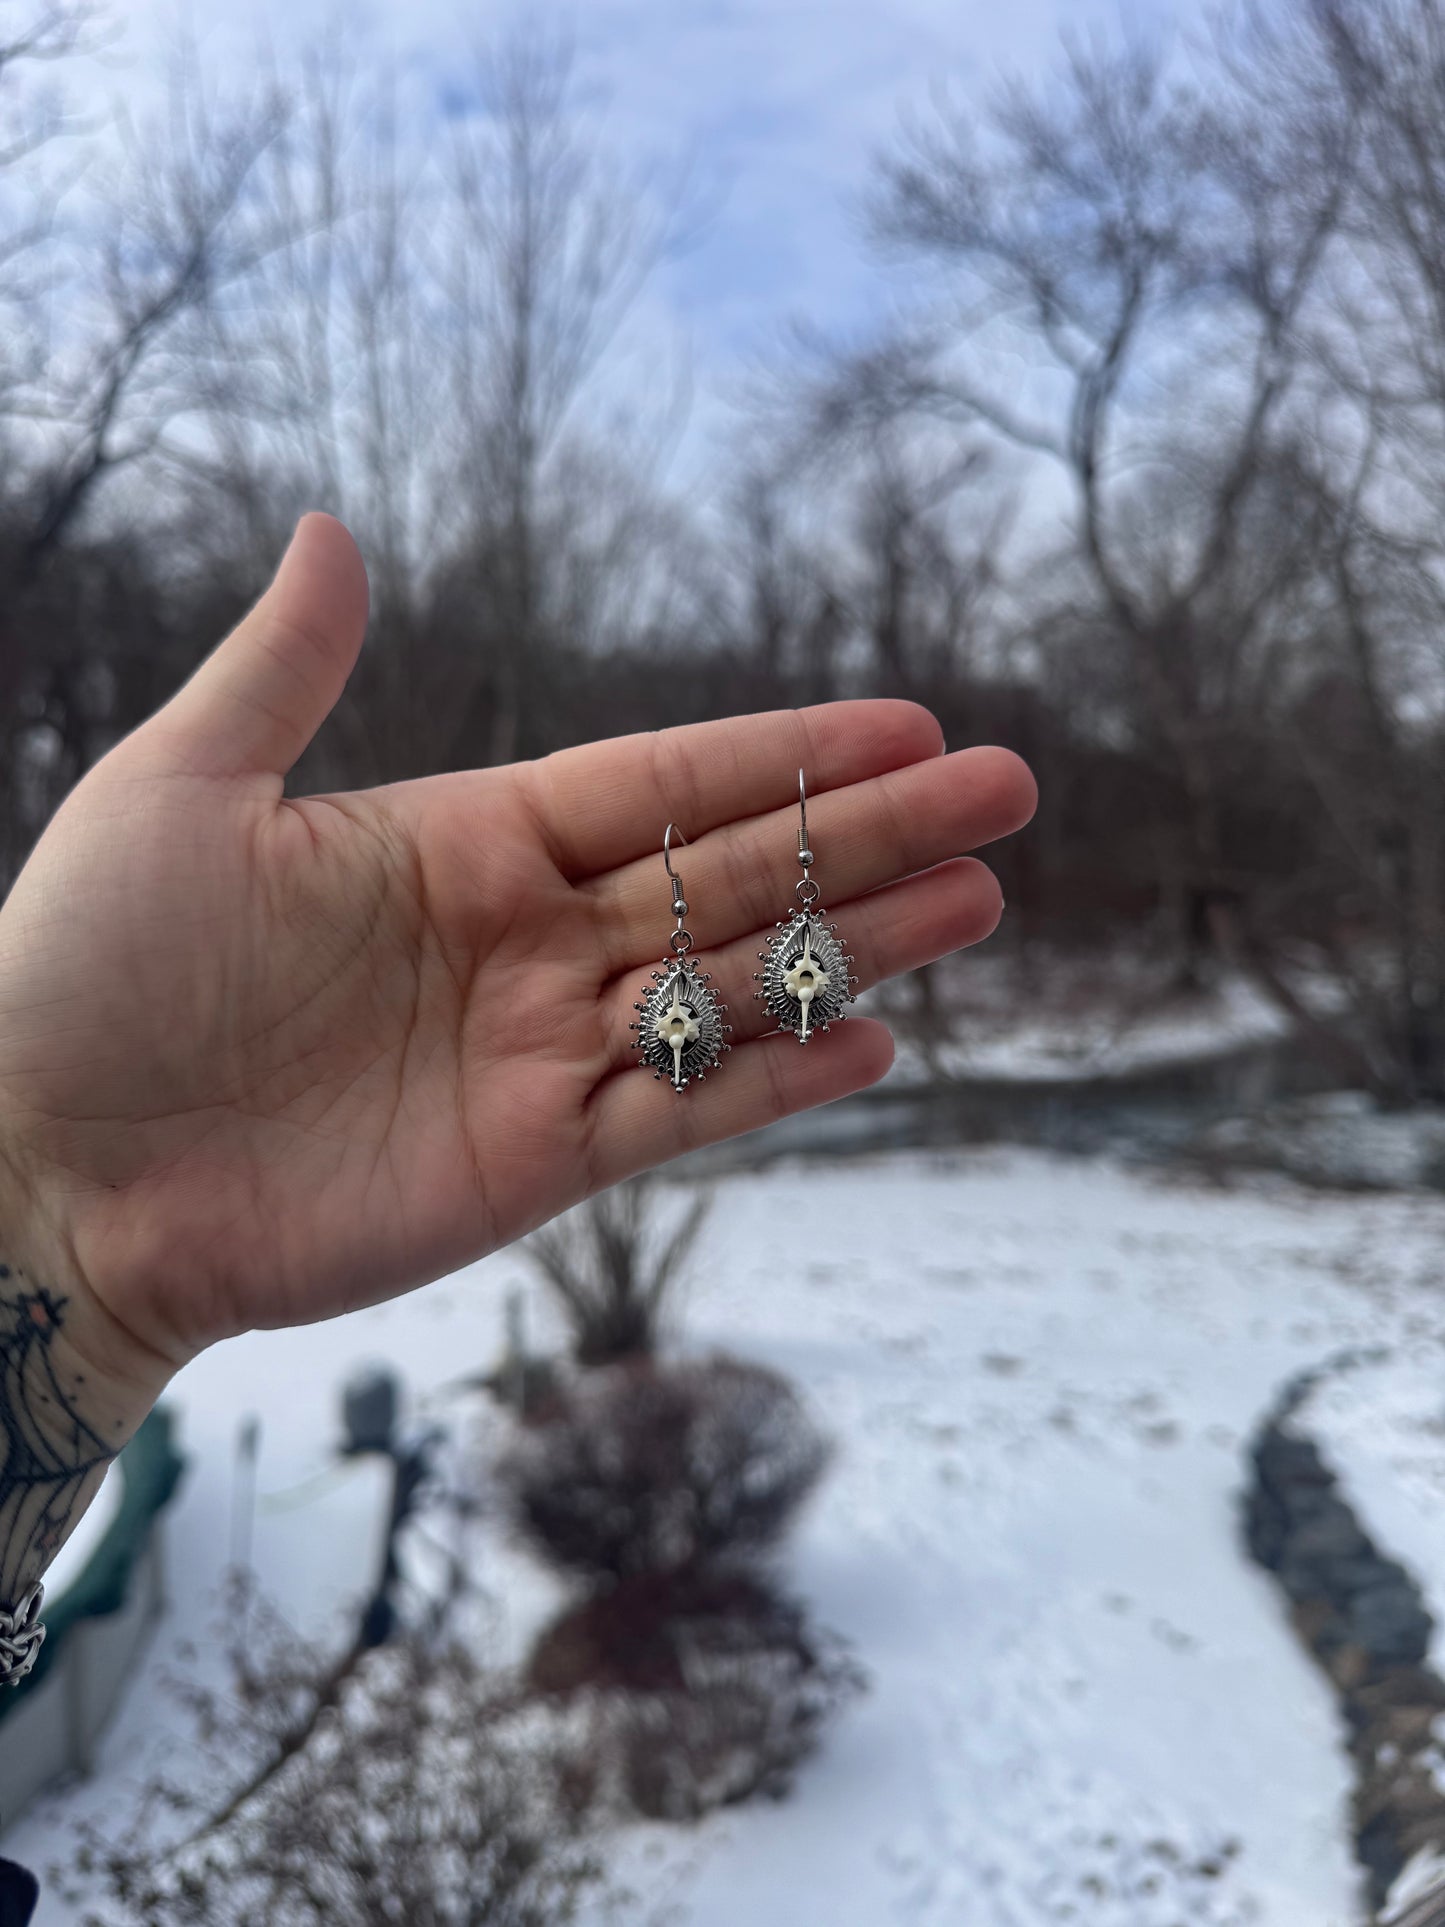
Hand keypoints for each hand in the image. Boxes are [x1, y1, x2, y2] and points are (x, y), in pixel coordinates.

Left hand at [0, 516, 1034, 1416]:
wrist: (48, 1169)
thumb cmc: (89, 970)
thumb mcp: (181, 788)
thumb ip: (285, 667)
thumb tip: (334, 523)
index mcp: (461, 841)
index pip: (661, 783)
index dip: (784, 754)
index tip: (906, 723)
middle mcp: (524, 940)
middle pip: (731, 877)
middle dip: (869, 835)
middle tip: (1007, 792)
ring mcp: (540, 1053)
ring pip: (734, 987)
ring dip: (861, 945)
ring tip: (983, 901)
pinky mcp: (535, 1161)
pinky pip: (682, 1110)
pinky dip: (778, 1076)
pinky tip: (877, 1038)